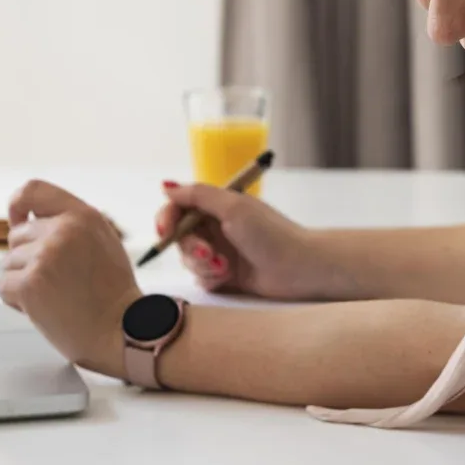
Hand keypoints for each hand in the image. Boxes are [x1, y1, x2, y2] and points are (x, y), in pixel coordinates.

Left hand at [0, 180, 140, 375]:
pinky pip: (3, 285)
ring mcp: (45, 256)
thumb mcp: (102, 241)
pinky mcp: (31, 284)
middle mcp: (63, 230)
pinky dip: (16, 300)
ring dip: (24, 281)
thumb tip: (26, 219)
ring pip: (9, 262)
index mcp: (83, 215)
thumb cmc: (113, 294)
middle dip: (28, 259)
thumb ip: (69, 225)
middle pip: (17, 236)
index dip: (17, 204)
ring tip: (56, 296)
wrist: (122, 331)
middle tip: (57, 281)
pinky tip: (44, 308)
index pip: (33, 189)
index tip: (17, 220)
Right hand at [154, 183, 340, 299]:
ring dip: (203, 264)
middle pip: (180, 237)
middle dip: (191, 247)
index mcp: (218, 205)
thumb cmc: (270, 234)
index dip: (167, 220)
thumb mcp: (233, 208)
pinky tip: (228, 277)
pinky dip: (211, 278)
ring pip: (189, 259)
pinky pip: (201, 277)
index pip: (178, 208)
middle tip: (209, 254)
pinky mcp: (225, 274)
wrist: (299, 268)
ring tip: (225, 267)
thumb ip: (198, 195)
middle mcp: (216, 226)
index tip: (165, 233)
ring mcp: (220, 250)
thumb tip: (167, 186)